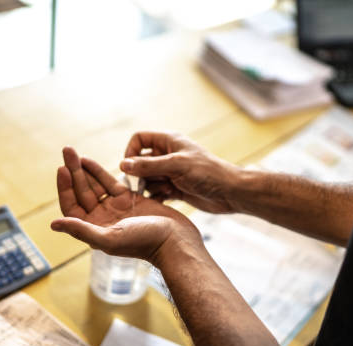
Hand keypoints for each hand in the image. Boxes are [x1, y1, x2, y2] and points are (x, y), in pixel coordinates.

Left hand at [51, 147, 201, 262]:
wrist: (175, 240)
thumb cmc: (145, 242)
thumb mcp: (110, 238)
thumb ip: (82, 230)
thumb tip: (53, 224)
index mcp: (94, 229)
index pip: (71, 206)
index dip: (64, 188)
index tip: (62, 169)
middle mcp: (102, 219)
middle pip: (81, 192)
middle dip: (73, 171)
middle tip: (67, 150)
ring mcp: (115, 209)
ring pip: (95, 185)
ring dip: (84, 169)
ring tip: (74, 152)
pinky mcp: (130, 200)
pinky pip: (111, 183)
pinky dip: (100, 172)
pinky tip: (90, 161)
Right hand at [120, 131, 239, 213]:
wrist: (230, 193)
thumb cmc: (207, 173)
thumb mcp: (176, 166)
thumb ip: (148, 165)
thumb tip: (123, 165)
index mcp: (168, 141)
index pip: (139, 139)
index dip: (131, 152)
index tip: (130, 168)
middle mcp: (167, 155)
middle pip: (140, 162)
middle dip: (140, 175)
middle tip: (143, 187)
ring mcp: (170, 173)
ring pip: (147, 179)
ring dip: (150, 187)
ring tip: (165, 191)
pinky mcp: (174, 188)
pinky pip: (156, 192)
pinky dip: (156, 197)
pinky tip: (165, 200)